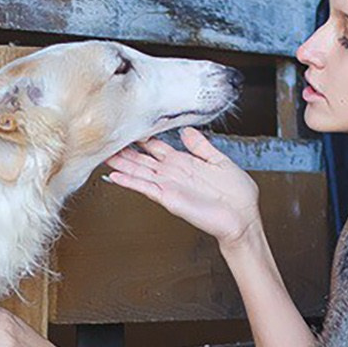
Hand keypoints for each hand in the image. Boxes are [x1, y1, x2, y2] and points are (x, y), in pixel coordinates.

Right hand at [103, 128, 263, 246]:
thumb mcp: (220, 160)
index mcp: (184, 163)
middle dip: (125, 152)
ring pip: (139, 172)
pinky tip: (114, 177)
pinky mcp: (169, 199)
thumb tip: (186, 131)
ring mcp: (169, 187)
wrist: (243, 217)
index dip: (143, 138)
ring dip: (121, 165)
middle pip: (142, 160)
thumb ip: (201, 146)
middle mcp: (173, 174)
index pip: (157, 148)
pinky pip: (145, 188)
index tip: (129, 129)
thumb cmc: (237, 195)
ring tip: (104, 157)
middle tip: (107, 142)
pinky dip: (129, 183)